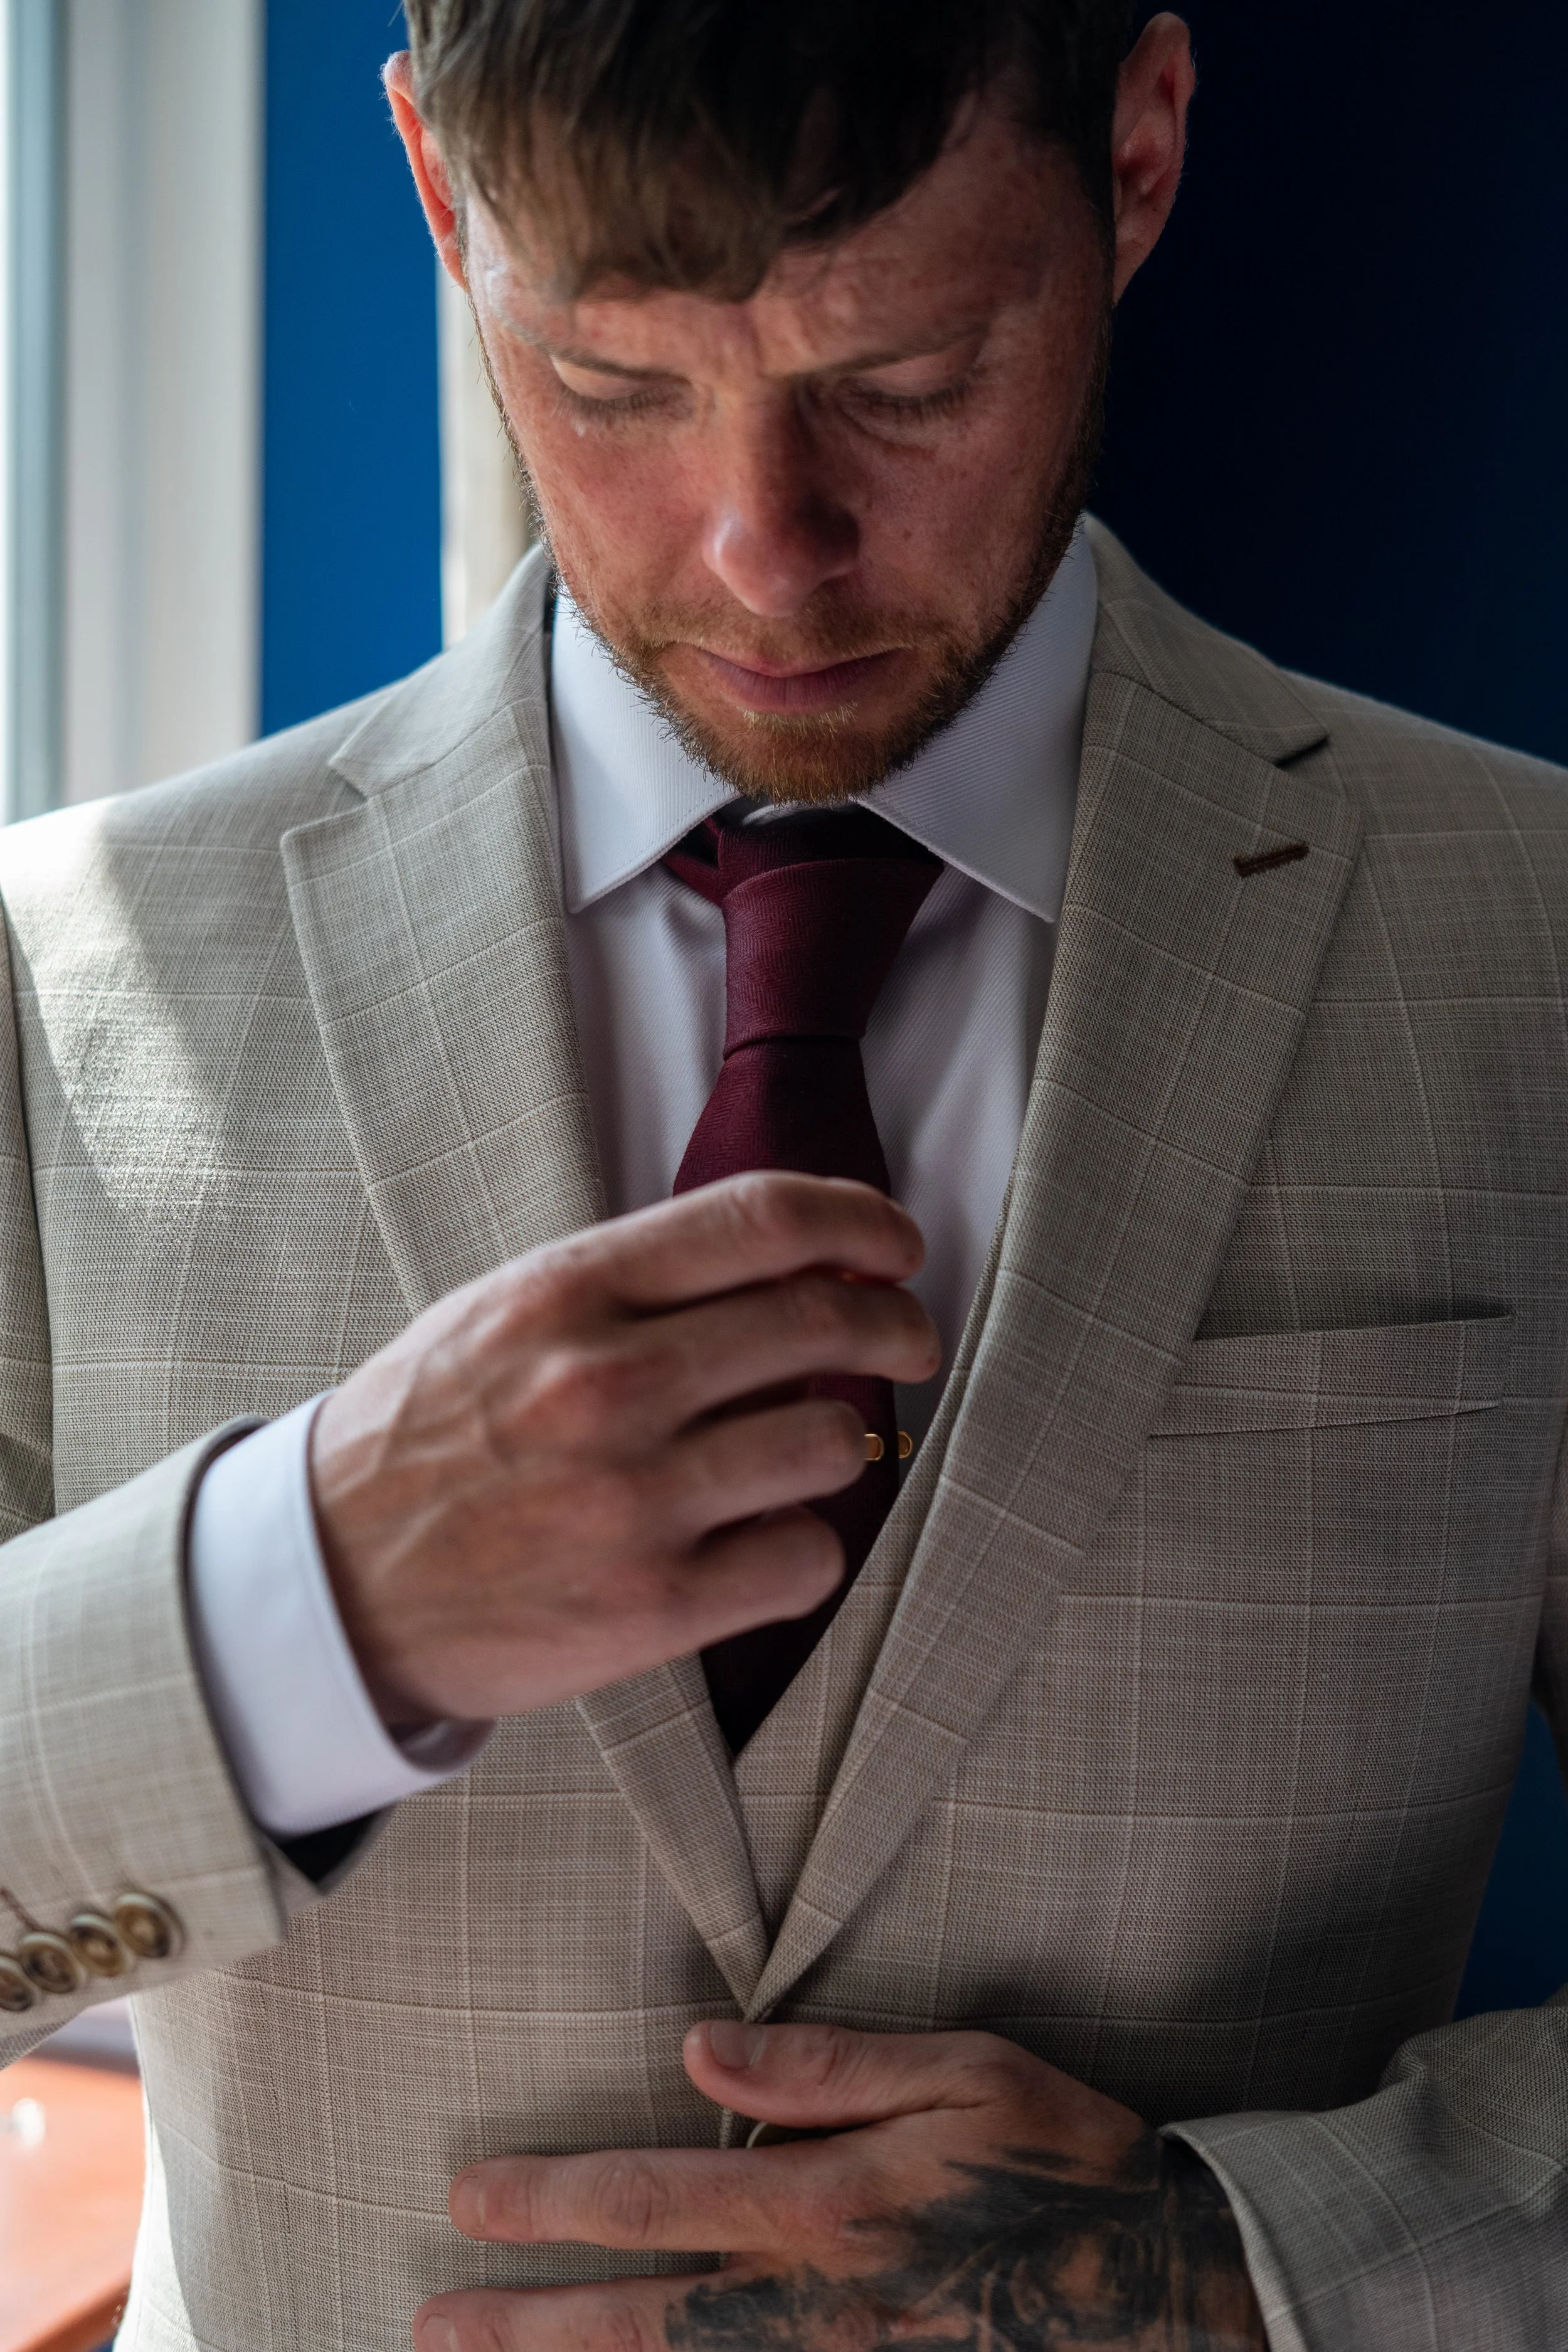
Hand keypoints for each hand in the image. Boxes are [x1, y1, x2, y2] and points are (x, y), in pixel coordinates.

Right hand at [310, 1174, 938, 1725]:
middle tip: (908, 1338)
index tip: (897, 1242)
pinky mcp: (654, 1606)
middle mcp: (609, 1383)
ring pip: (831, 1440)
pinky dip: (805, 1545)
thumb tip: (794, 1262)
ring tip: (797, 1451)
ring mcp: (635, 1498)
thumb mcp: (506, 1315)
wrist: (331, 1587)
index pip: (765, 1218)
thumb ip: (638, 1283)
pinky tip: (763, 1539)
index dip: (863, 1218)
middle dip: (896, 1324)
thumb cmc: (429, 1438)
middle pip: (823, 1320)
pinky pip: (807, 1557)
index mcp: (570, 1293)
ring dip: (837, 1441)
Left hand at [416, 2022, 1268, 2351]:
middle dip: (525, 2326)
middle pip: (639, 2322)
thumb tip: (701, 2045)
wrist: (1173, 2297)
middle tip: (430, 2325)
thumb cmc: (1063, 2165)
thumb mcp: (965, 2073)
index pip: (655, 2199)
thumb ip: (828, 2065)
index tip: (468, 2197)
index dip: (551, 2202)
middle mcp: (813, 2310)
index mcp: (828, 2207)